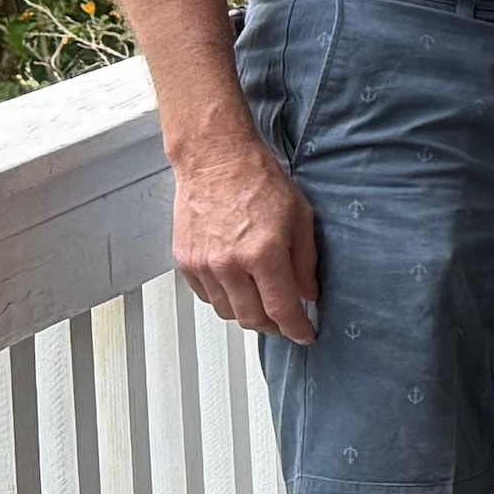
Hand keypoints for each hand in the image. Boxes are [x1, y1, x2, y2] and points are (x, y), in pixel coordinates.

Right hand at [170, 129, 318, 342]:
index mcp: (263, 253)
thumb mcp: (300, 217)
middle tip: (286, 322)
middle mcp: (229, 264)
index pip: (281, 310)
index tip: (306, 334)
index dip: (297, 329)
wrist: (215, 159)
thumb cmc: (258, 180)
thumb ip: (305, 262)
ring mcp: (203, 264)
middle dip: (274, 327)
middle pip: (252, 319)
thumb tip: (309, 294)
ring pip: (227, 312)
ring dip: (247, 314)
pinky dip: (224, 298)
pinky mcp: (185, 261)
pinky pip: (206, 296)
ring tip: (262, 301)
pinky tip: (237, 285)